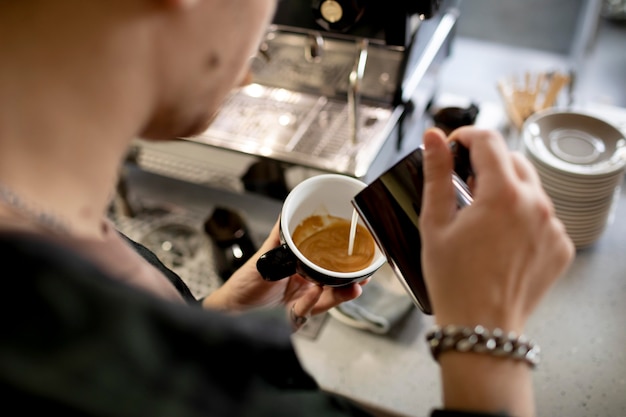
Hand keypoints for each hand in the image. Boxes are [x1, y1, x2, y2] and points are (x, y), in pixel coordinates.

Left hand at [202, 219, 367, 322]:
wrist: (230, 308)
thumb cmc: (245, 284)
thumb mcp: (263, 257)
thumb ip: (277, 239)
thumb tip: (286, 214)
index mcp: (300, 268)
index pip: (327, 263)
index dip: (344, 260)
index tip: (359, 252)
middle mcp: (305, 285)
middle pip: (334, 283)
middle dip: (352, 280)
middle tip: (366, 273)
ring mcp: (302, 301)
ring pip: (328, 298)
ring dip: (341, 292)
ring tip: (354, 286)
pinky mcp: (295, 315)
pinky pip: (309, 308)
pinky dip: (315, 301)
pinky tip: (320, 291)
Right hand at [419, 127, 574, 332]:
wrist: (481, 327)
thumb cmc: (453, 279)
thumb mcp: (435, 223)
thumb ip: (437, 174)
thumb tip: (433, 137)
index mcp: (502, 195)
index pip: (488, 141)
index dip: (465, 136)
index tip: (453, 146)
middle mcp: (536, 205)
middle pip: (512, 160)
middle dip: (486, 163)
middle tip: (462, 186)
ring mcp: (553, 227)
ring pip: (530, 187)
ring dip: (505, 190)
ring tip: (481, 217)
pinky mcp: (560, 246)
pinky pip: (542, 216)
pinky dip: (522, 216)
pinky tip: (500, 238)